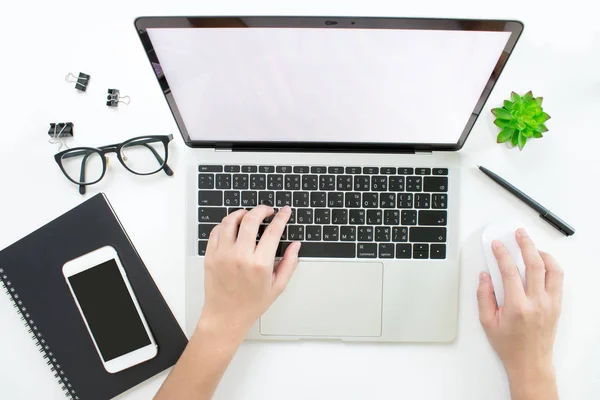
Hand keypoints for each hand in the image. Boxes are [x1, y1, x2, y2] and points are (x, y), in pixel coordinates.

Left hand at [200, 205, 300, 339]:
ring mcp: (223, 255)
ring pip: (230, 221)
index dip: (281, 217)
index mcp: (260, 264)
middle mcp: (240, 257)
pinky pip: (216, 231)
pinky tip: (233, 226)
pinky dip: (226, 224)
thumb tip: (295, 245)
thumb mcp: (277, 286)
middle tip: (267, 210)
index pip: (273, 231)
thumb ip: (289, 263)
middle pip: (251, 219)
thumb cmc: (250, 304)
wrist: (226, 317)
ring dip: (242, 213)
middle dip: (262, 209)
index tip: (285, 211)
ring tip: (249, 215)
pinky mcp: (210, 256)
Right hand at [477, 228, 562, 399]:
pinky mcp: (557, 305)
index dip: (501, 254)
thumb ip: (483, 296)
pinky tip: (542, 262)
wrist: (530, 363)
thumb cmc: (509, 345)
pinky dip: (551, 266)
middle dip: (526, 245)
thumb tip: (484, 276)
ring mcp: (550, 303)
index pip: (510, 272)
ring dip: (542, 254)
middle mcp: (537, 303)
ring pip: (552, 270)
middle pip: (534, 265)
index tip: (496, 245)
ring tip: (532, 246)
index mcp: (517, 307)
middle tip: (519, 234)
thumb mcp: (487, 322)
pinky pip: (558, 280)